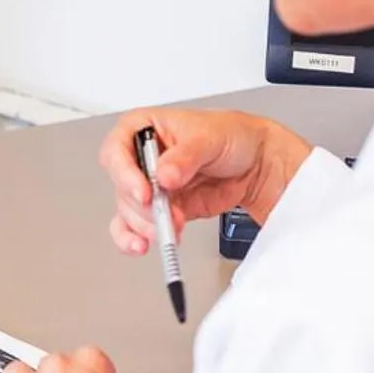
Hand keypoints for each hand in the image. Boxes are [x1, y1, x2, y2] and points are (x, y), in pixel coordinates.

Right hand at [99, 108, 311, 254]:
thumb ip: (185, 156)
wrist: (256, 164)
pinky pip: (136, 227)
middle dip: (142, 206)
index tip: (143, 191)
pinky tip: (143, 244)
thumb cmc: (231, 135)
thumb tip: (164, 175)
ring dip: (146, 225)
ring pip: (129, 211)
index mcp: (144, 128)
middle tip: (164, 213)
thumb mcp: (208, 137)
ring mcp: (150, 186)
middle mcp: (141, 158)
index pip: (117, 150)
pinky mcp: (162, 210)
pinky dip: (135, 237)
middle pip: (123, 186)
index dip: (125, 172)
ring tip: (171, 227)